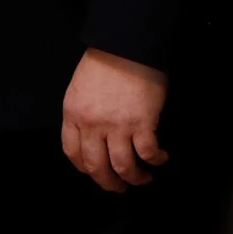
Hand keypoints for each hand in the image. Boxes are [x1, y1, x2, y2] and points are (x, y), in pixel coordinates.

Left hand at [61, 49, 168, 191]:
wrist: (126, 46)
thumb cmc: (105, 62)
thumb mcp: (80, 88)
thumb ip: (83, 113)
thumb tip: (93, 135)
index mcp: (73, 114)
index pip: (73, 152)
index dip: (84, 168)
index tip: (94, 172)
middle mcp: (92, 124)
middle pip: (96, 166)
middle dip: (108, 183)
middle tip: (118, 188)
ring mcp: (117, 126)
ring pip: (123, 166)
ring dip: (134, 178)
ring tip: (142, 179)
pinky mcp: (142, 123)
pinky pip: (147, 153)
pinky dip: (155, 160)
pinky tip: (160, 158)